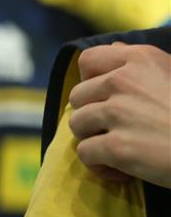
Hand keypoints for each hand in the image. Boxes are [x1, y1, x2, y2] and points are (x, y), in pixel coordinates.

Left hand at [68, 42, 170, 187]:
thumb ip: (140, 64)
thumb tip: (114, 48)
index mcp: (140, 59)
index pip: (89, 59)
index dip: (89, 80)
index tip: (104, 97)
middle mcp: (124, 80)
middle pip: (77, 96)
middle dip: (91, 114)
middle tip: (116, 128)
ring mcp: (118, 113)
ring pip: (76, 124)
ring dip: (94, 139)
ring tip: (121, 147)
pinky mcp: (116, 145)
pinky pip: (85, 154)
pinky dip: (100, 166)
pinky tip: (123, 169)